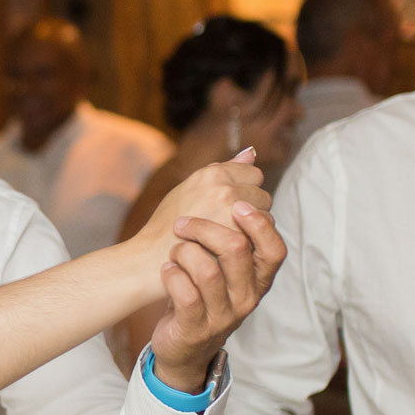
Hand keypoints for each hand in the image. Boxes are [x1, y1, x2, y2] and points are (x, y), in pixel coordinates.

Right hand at [132, 150, 272, 254]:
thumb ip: (224, 170)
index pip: (254, 175)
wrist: (149, 261)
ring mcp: (232, 213)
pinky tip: (230, 253)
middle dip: (250, 211)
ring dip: (252, 230)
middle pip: (263, 196)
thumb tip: (252, 152)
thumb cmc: (166, 227)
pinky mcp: (237, 237)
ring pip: (266, 217)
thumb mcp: (188, 190)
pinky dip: (251, 247)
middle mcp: (224, 188)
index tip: (227, 209)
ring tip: (226, 240)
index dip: (243, 193)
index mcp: (212, 173)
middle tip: (225, 227)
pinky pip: (261, 239)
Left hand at [145, 166, 285, 389]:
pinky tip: (165, 270)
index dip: (258, 224)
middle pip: (238, 252)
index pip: (275, 248)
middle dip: (206, 229)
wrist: (182, 341)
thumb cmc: (202, 286)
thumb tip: (250, 156)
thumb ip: (236, 207)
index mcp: (258, 277)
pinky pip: (186, 295)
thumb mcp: (224, 252)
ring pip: (208, 271)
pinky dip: (171, 275)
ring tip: (172, 249)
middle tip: (181, 223)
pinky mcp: (195, 328)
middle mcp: (247, 298)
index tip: (236, 204)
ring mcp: (223, 315)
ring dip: (183, 252)